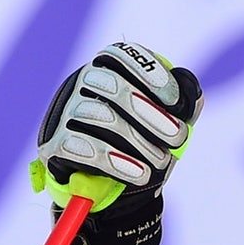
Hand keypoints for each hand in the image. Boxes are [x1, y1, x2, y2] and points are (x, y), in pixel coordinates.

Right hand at [32, 42, 202, 244]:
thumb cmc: (144, 142)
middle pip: (114, 87)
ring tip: (160, 161)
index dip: (150, 73)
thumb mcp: (170, 121)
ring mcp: (66, 112)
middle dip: (152, 114)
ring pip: (103, 117)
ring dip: (139, 142)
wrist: (113, 189)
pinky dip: (118, 163)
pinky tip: (139, 174)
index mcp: (110, 68)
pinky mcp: (55, 143)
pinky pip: (85, 148)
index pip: (122, 55)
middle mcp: (83, 84)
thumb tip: (188, 86)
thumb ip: (185, 101)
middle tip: (178, 138)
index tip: (176, 101)